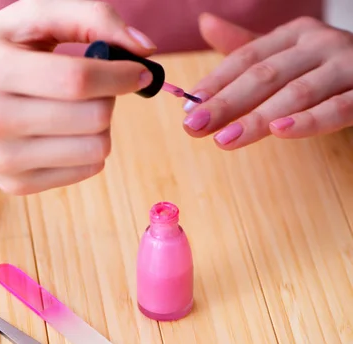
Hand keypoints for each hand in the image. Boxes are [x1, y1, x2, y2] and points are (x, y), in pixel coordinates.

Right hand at [0, 0, 155, 194]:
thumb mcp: (26, 17)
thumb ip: (88, 16)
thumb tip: (144, 50)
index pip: (77, 80)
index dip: (122, 74)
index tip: (139, 70)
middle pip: (92, 118)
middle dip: (110, 98)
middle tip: (96, 85)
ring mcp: (0, 161)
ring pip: (95, 150)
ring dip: (100, 124)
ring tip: (76, 108)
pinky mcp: (14, 185)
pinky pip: (84, 170)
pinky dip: (87, 147)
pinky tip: (63, 131)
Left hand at [182, 13, 352, 148]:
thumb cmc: (326, 68)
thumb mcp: (286, 55)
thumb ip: (246, 47)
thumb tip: (205, 22)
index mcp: (296, 33)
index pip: (246, 58)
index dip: (215, 82)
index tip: (187, 106)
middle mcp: (320, 43)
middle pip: (265, 75)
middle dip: (225, 103)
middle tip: (193, 127)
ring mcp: (347, 65)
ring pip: (296, 94)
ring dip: (257, 118)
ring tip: (224, 139)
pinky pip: (338, 108)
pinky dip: (309, 121)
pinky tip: (280, 131)